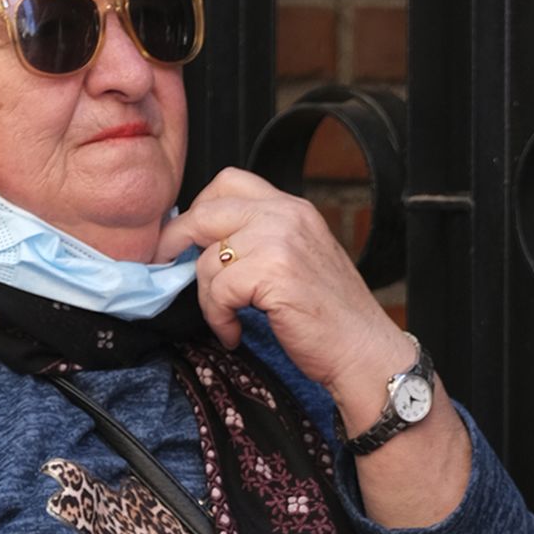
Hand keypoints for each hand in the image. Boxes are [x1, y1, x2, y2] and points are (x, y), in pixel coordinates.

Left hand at [158, 167, 411, 421]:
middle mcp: (286, 215)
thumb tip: (203, 244)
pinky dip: (218, 318)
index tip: (185, 237)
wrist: (364, 351)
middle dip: (178, 241)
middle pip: (207, 212)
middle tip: (169, 267)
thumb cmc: (331, 318)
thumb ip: (260, 241)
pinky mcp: (273, 273)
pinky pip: (219, 291)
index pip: (229, 182)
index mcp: (292, 208)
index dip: (198, 207)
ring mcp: (281, 242)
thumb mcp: (297, 260)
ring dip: (207, 298)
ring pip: (209, 260)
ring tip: (225, 321)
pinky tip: (234, 333)